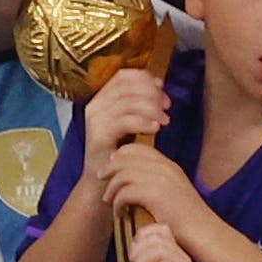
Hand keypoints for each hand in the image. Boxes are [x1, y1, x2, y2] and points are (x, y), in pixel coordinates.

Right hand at [80, 67, 171, 183]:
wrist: (101, 185)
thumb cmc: (119, 153)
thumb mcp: (128, 123)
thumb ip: (138, 105)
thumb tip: (158, 87)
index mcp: (101, 99)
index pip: (122, 76)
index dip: (144, 77)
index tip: (161, 87)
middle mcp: (95, 106)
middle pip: (126, 86)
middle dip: (151, 93)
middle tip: (167, 106)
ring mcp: (95, 120)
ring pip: (127, 102)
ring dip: (151, 108)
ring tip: (165, 120)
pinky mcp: (98, 136)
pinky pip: (124, 121)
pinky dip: (143, 122)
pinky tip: (156, 128)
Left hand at [101, 141, 207, 240]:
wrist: (203, 232)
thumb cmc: (189, 218)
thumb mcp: (177, 191)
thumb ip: (161, 181)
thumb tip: (140, 181)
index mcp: (169, 165)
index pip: (139, 149)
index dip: (121, 154)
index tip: (111, 162)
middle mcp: (164, 168)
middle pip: (127, 158)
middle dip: (110, 167)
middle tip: (101, 177)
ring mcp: (160, 180)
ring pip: (123, 174)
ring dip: (111, 187)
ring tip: (107, 198)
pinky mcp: (154, 196)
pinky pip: (125, 193)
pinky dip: (117, 202)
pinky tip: (118, 211)